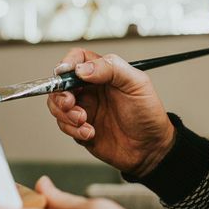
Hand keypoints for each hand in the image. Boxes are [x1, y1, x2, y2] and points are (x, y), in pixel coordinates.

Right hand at [47, 48, 173, 176]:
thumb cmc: (148, 114)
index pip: (78, 59)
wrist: (151, 149)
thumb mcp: (136, 84)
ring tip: (83, 120)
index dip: (68, 62)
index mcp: (103, 73)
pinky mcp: (80, 129)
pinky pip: (64, 126)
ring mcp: (84, 109)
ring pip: (57, 105)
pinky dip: (73, 130)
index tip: (65, 72)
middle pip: (60, 83)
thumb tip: (82, 68)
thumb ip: (111, 68)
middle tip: (70, 103)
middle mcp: (91, 89)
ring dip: (65, 114)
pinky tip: (90, 133)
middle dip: (60, 94)